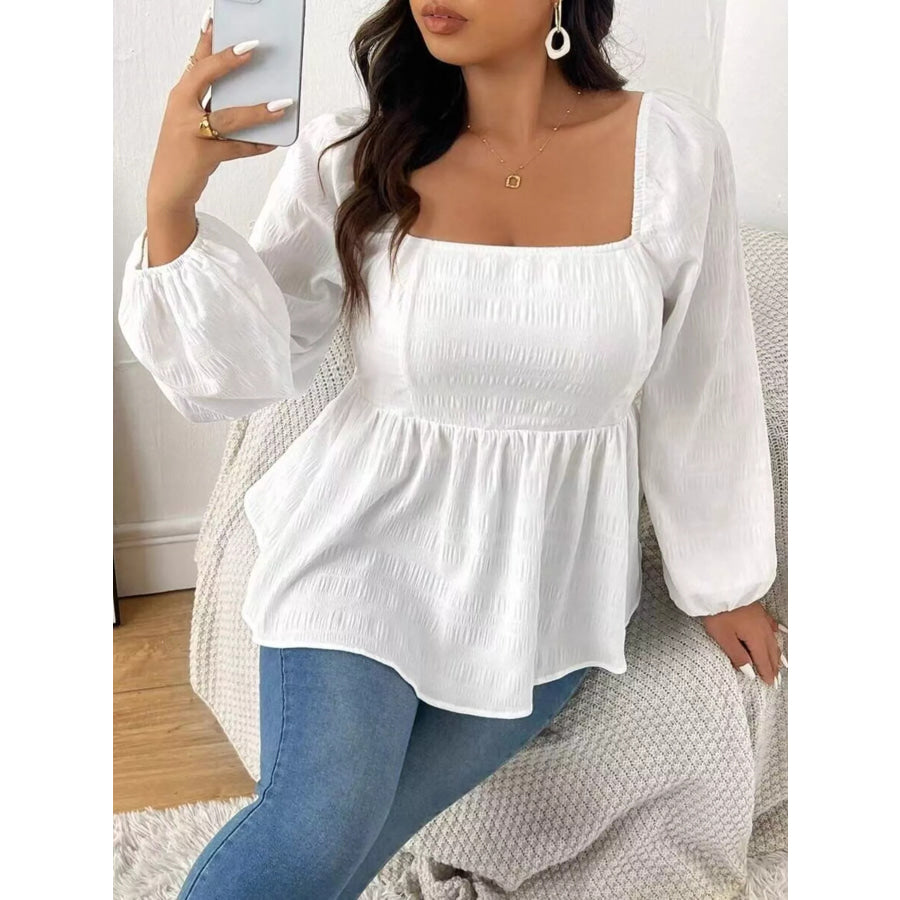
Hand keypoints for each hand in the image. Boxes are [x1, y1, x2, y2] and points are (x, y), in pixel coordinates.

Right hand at [146, 7, 288, 213]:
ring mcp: (191, 132)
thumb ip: (212, 105)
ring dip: (258, 112)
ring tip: (283, 105)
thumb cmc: (185, 150)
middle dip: (228, 61)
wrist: (168, 188)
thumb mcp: (191, 122)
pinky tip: (274, 142)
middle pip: (205, 77)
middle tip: (254, 47)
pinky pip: (237, 148)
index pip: (194, 61)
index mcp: (180, 96)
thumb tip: (251, 93)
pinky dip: (257, 145)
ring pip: (229, 117)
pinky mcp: (203, 156)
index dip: (207, 39)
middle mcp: (182, 109)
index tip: (217, 18)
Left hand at [701, 601, 784, 686]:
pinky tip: (780, 632)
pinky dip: (777, 631)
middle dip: (774, 666)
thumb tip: (751, 673)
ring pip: (773, 639)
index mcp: (755, 638)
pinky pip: (771, 623)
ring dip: (777, 653)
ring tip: (782, 664)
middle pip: (770, 652)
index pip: (762, 660)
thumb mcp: (723, 637)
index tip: (770, 684)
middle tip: (777, 679)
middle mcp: (762, 629)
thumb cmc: (718, 612)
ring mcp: (761, 618)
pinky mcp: (757, 609)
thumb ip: (737, 655)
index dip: (766, 673)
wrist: (719, 585)